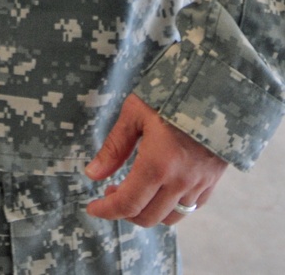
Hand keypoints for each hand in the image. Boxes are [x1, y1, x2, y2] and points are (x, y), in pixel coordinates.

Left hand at [85, 93, 227, 226]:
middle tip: (111, 191)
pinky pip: (189, 208)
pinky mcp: (211, 182)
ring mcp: (199, 184)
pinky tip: (159, 189)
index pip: (128, 203)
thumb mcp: (135, 113)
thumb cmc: (171, 95)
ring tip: (134, 190)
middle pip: (147, 216)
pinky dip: (169, 207)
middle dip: (124, 211)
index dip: (107, 210)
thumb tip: (92, 174)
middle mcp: (180, 181)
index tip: (92, 208)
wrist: (214, 89)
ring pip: (169, 217)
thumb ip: (114, 147)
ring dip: (147, 211)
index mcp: (158, 163)